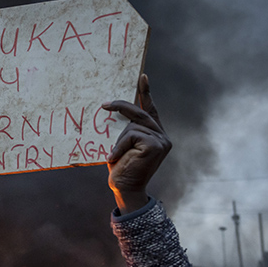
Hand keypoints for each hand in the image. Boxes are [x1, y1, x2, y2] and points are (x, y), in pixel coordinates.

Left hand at [102, 74, 170, 213]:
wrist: (125, 189)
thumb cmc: (121, 169)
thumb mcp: (122, 145)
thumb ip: (126, 130)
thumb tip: (115, 109)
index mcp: (155, 135)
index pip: (150, 110)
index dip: (146, 93)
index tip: (142, 76)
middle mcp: (162, 136)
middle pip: (140, 113)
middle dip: (122, 106)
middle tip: (105, 105)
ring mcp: (161, 140)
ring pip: (133, 125)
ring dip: (119, 140)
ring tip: (116, 156)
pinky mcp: (156, 145)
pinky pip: (131, 135)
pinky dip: (120, 146)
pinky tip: (115, 158)